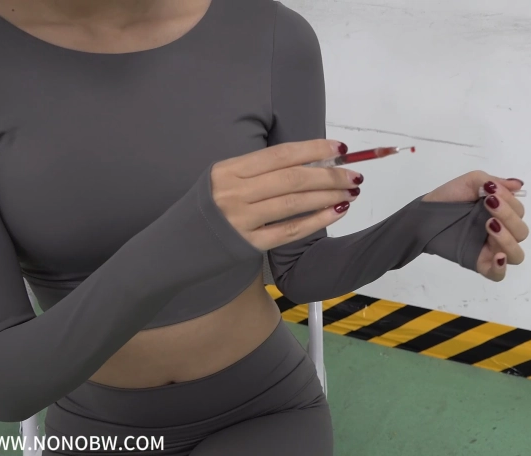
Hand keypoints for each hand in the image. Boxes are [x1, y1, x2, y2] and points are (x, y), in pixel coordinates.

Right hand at [210, 140, 362, 250]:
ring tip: (350, 192)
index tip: (340, 148)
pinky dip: (316, 221)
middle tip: (354, 176)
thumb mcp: (225, 180)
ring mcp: (240, 220)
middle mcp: (234, 192)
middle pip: (292, 179)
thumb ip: (260, 171)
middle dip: (329, 175)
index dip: (313, 149)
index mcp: (229, 169)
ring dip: (328, 196)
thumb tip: (311, 162)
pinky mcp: (248, 245)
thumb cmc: (209, 209)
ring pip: (294, 203)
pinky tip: (335, 213)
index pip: (280, 154)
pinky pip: (289, 231)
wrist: (176, 247)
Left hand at [423, 171, 527, 281]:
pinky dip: (501, 268)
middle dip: (508, 216)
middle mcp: (502, 233)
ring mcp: (491, 250)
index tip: (491, 191)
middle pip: (521, 232)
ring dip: (508, 239)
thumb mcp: (472, 182)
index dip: (510, 201)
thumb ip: (496, 182)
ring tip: (489, 225)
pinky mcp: (479, 264)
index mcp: (502, 214)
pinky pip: (498, 275)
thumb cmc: (449, 197)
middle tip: (488, 205)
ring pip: (516, 254)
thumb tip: (518, 185)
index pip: (519, 212)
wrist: (425, 213)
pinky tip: (498, 256)